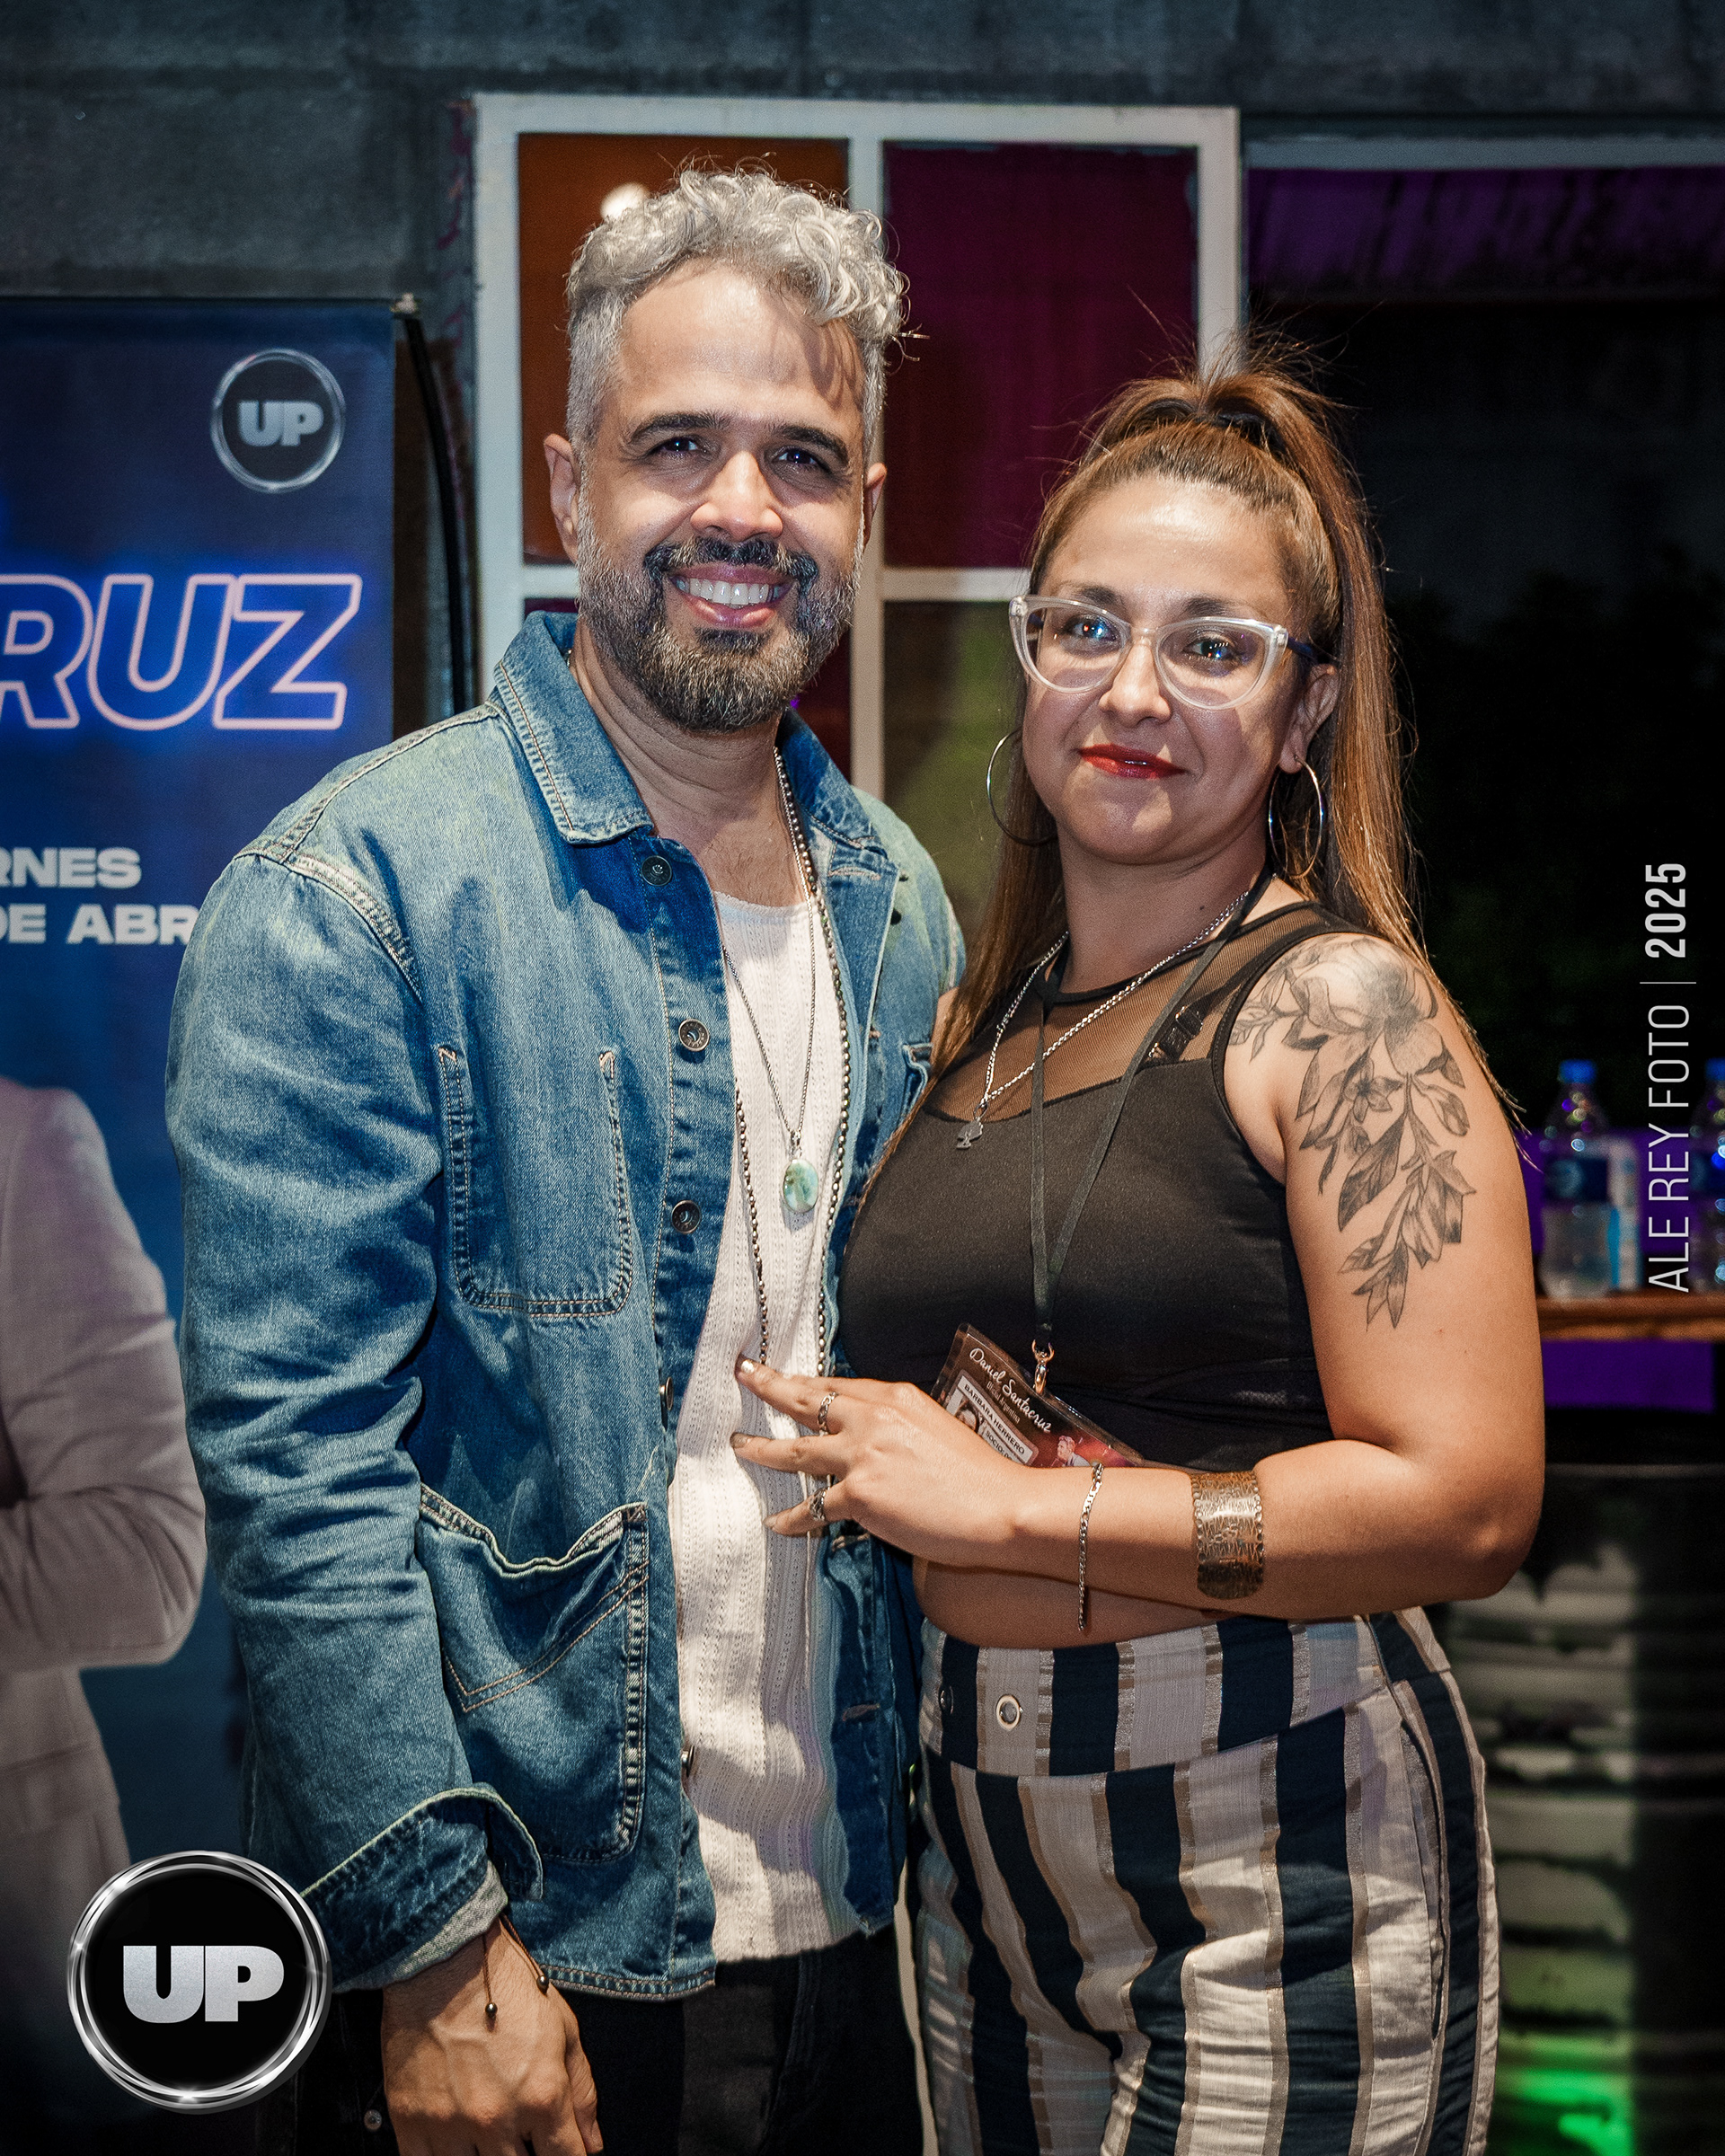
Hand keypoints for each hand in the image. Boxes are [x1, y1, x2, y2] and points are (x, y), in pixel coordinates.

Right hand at [381, 1916, 601, 2154]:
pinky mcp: (410, 2124)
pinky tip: (457, 2144)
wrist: (444, 1960)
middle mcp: (498, 2118)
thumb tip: (593, 2147)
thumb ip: (582, 2093)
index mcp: (542, 2096)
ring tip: (491, 2137)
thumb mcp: (564, 2029)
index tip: (560, 2153)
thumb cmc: (508, 1989)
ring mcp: (450, 2126)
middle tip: (523, 2139)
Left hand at [731, 1358, 1022, 1561]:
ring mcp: (862, 1455)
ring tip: (739, 1446)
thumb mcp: (938, 1429)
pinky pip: (812, 1508)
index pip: (839, 1386)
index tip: (786, 1378)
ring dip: (762, 1449)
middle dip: (769, 1386)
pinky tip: (776, 1522)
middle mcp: (873, 1418)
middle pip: (808, 1399)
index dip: (808, 1382)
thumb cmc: (980, 1476)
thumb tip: (876, 1440)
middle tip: (743, 1375)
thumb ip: (901, 1428)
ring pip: (797, 1451)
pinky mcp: (859, 1495)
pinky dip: (791, 1518)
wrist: (999, 1507)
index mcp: (896, 1398)